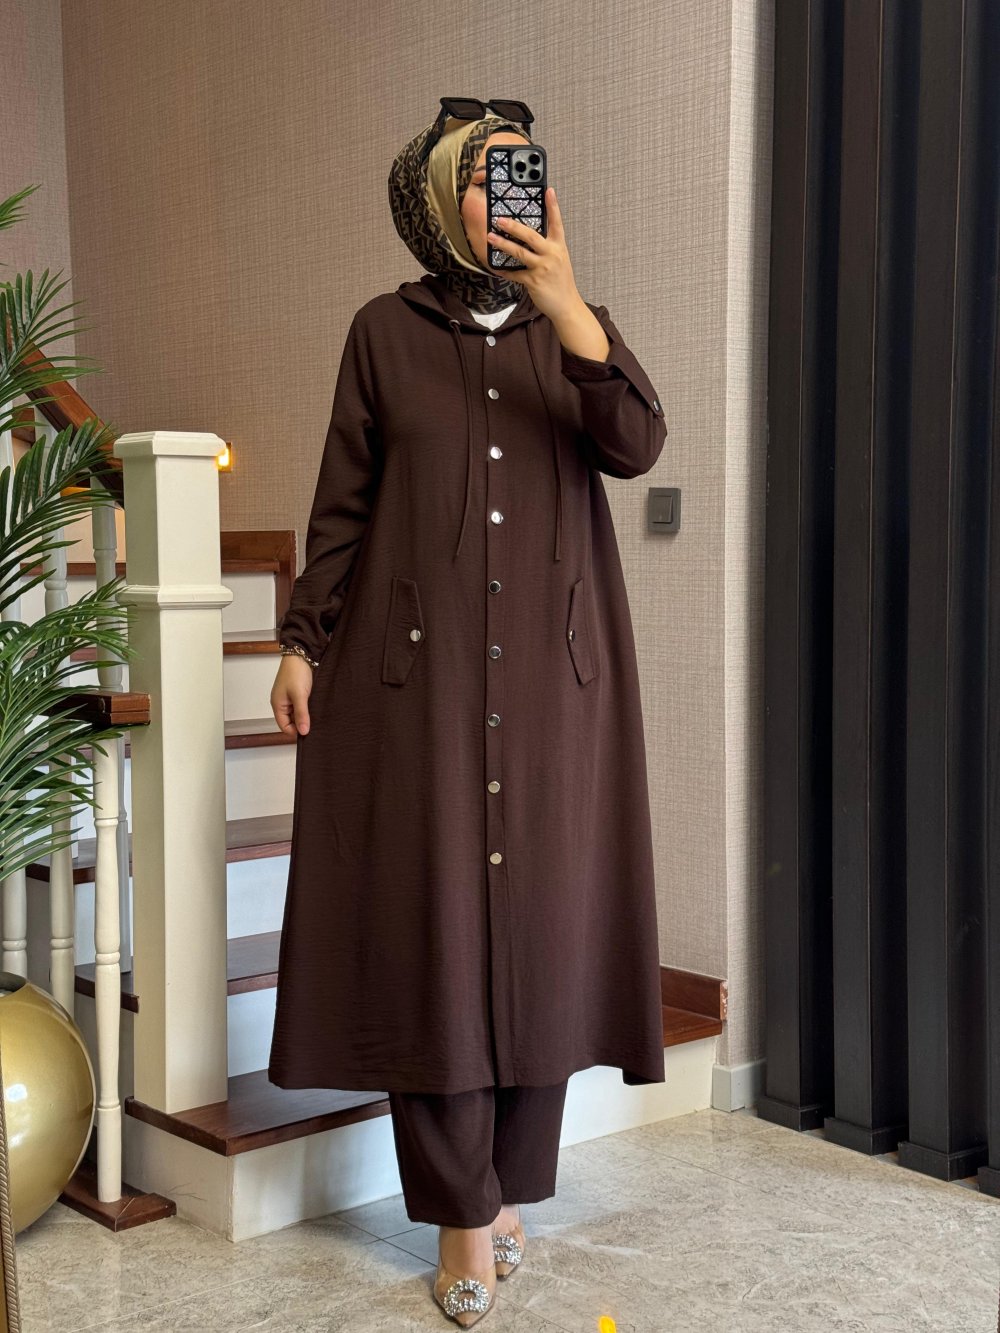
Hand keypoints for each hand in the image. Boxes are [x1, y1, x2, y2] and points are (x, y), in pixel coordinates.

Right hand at [271, 655, 313, 737]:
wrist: (301, 654)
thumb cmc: (296, 672)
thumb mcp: (299, 695)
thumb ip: (301, 714)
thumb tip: (303, 732)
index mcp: (277, 705)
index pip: (284, 727)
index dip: (295, 731)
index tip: (308, 731)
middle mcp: (282, 703)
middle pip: (290, 721)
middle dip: (301, 723)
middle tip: (314, 724)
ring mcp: (289, 697)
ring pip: (296, 714)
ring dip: (305, 715)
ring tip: (315, 715)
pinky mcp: (297, 692)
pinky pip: (301, 706)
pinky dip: (307, 708)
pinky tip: (315, 707)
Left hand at [487, 186, 582, 324]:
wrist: (567, 305)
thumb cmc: (561, 282)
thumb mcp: (559, 260)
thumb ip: (548, 248)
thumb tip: (529, 237)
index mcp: (559, 247)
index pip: (557, 223)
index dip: (553, 206)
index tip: (549, 190)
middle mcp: (552, 255)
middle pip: (531, 236)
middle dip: (514, 226)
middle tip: (500, 219)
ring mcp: (542, 268)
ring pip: (519, 252)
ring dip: (503, 244)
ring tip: (491, 238)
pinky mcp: (533, 281)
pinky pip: (515, 274)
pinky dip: (505, 271)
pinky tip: (497, 268)